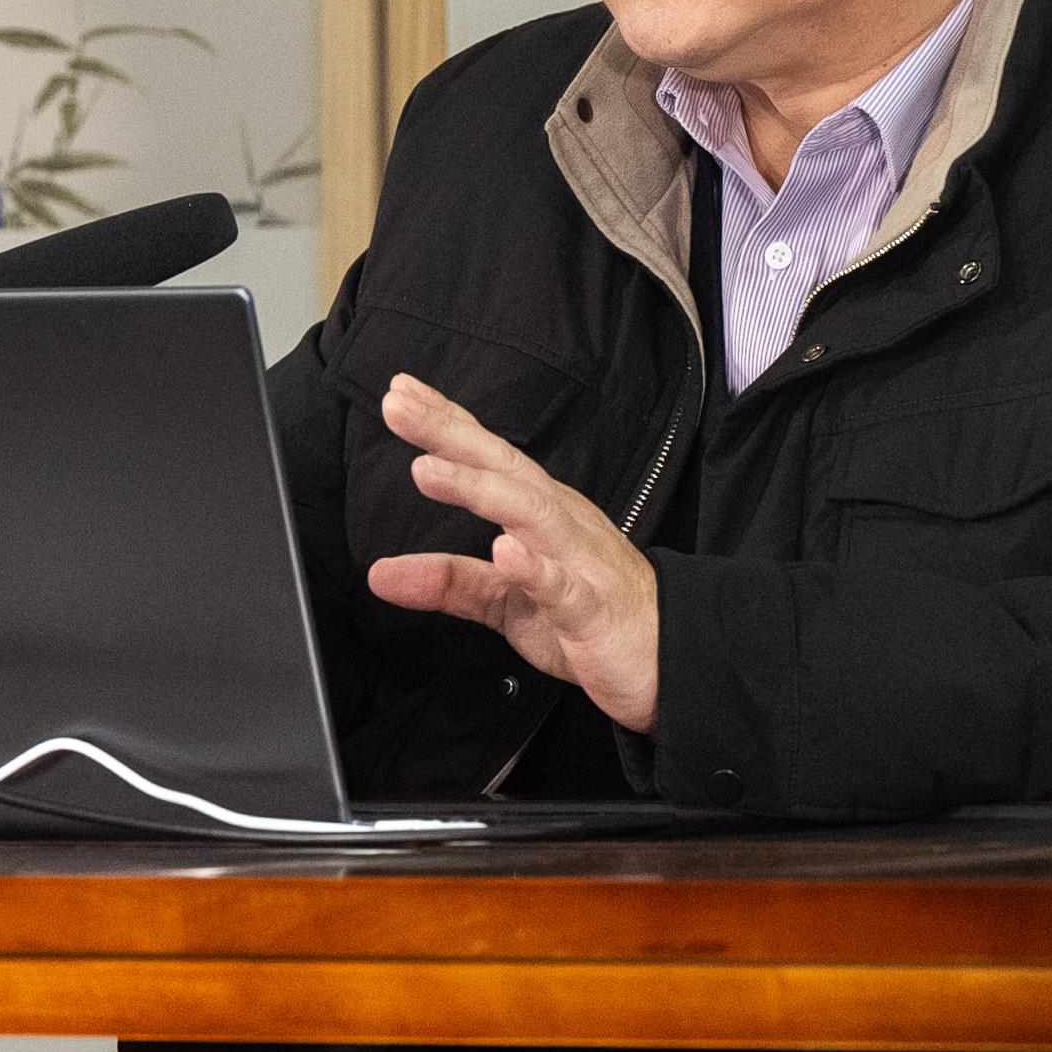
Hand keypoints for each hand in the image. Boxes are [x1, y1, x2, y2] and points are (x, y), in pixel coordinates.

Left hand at [364, 374, 660, 735]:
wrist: (673, 658)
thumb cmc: (591, 621)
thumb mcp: (506, 603)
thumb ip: (448, 581)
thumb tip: (378, 573)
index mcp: (542, 514)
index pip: (489, 458)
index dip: (445, 423)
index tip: (399, 392)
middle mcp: (561, 524)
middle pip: (504, 468)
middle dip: (451, 434)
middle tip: (397, 405)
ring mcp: (580, 563)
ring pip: (530, 514)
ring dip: (478, 489)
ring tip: (427, 470)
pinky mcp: (594, 611)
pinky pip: (564, 587)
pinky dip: (534, 568)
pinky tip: (504, 551)